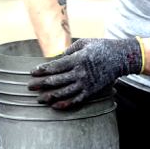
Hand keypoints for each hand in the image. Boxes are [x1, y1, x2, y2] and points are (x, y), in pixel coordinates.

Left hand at [28, 38, 142, 109]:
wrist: (120, 58)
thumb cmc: (101, 47)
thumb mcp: (85, 42)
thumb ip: (70, 49)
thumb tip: (57, 57)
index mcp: (78, 59)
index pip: (55, 66)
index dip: (42, 70)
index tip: (32, 72)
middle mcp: (80, 72)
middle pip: (57, 80)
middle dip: (41, 84)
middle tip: (30, 86)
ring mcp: (86, 83)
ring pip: (64, 92)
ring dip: (50, 96)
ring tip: (39, 98)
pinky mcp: (91, 91)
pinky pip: (76, 100)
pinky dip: (65, 104)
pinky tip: (55, 106)